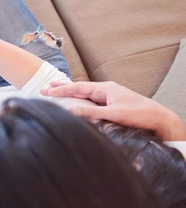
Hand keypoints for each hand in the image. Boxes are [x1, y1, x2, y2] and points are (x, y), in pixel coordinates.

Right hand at [41, 81, 185, 139]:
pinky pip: (91, 102)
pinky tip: (76, 104)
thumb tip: (70, 110)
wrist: (161, 120)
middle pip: (80, 89)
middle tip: (45, 88)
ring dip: (70, 95)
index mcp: (105, 88)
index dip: (61, 89)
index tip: (46, 91)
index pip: (78, 87)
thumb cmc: (140, 115)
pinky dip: (80, 102)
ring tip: (56, 92)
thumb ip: (90, 112)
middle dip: (62, 88)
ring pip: (85, 96)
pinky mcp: (113, 106)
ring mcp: (110, 98)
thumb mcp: (113, 113)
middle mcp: (106, 91)